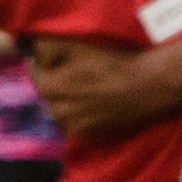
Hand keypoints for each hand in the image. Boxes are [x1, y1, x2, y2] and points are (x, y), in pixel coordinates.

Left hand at [23, 36, 180, 141]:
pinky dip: (85, 114)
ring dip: (71, 101)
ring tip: (93, 88)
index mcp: (50, 89)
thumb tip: (31, 51)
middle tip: (82, 73)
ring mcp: (75, 128)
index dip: (50, 64)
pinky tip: (100, 103)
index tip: (64, 59)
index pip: (37, 73)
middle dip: (60, 83)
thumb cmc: (113, 62)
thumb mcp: (74, 44)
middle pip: (51, 94)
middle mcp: (57, 112)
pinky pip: (80, 124)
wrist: (151, 87)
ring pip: (64, 110)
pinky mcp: (92, 136)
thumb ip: (45, 48)